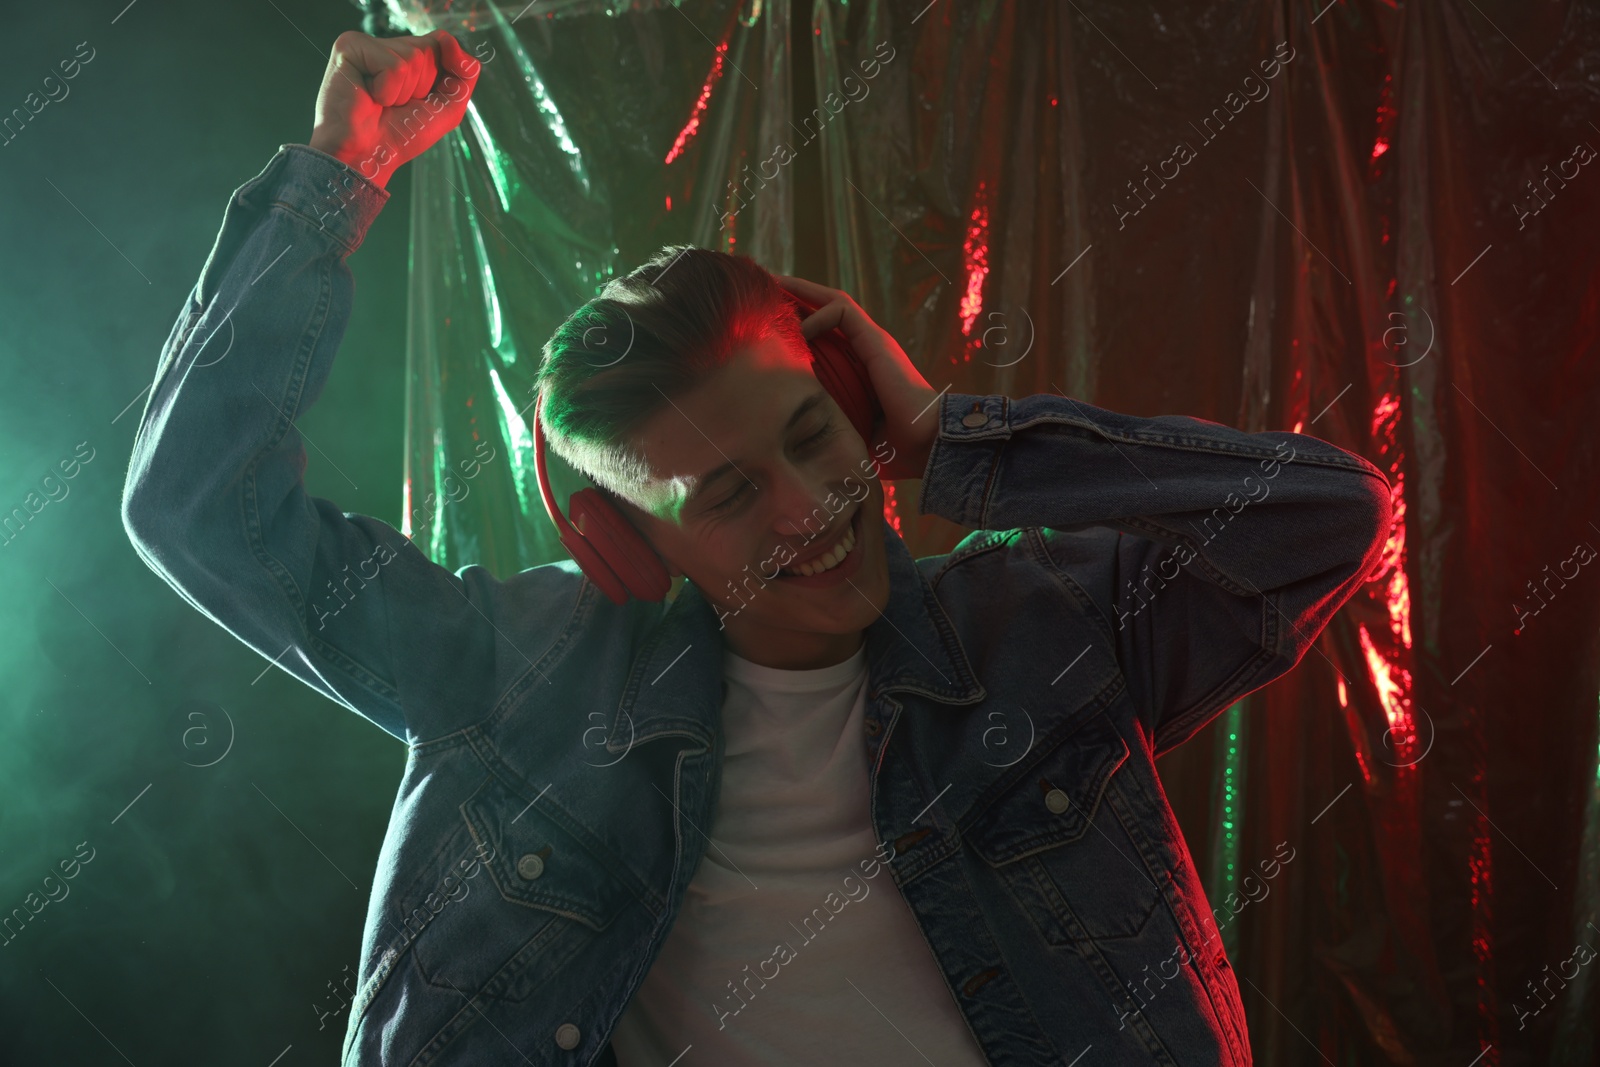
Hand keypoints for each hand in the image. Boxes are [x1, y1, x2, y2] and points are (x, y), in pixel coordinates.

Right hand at [308, 30, 480, 190]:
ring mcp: (367, 44)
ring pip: (413, 57)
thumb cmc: (401, 135)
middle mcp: (387, 45)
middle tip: (397, 105)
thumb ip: (464, 73)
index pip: (442, 42)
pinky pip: (393, 66)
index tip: (422, 98)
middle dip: (422, 87)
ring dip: (404, 93)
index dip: (442, 73)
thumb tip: (450, 40)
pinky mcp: (350, 47)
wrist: (368, 156)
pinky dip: (388, 92)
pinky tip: (370, 98)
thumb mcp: (448, 106)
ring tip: (382, 104)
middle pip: (429, 48)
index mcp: (407, 55)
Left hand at [774, 275, 939, 479]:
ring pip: (834, 301)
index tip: (771, 322)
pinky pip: (843, 311)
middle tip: (766, 287)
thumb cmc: (894, 450)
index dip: (800, 323)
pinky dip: (818, 314)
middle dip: (796, 296)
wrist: (926, 444)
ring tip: (774, 284)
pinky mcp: (876, 340)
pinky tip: (798, 330)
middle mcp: (867, 349)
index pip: (827, 334)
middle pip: (828, 310)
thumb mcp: (848, 433)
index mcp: (861, 369)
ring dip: (803, 290)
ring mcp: (873, 341)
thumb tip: (794, 441)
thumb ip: (827, 427)